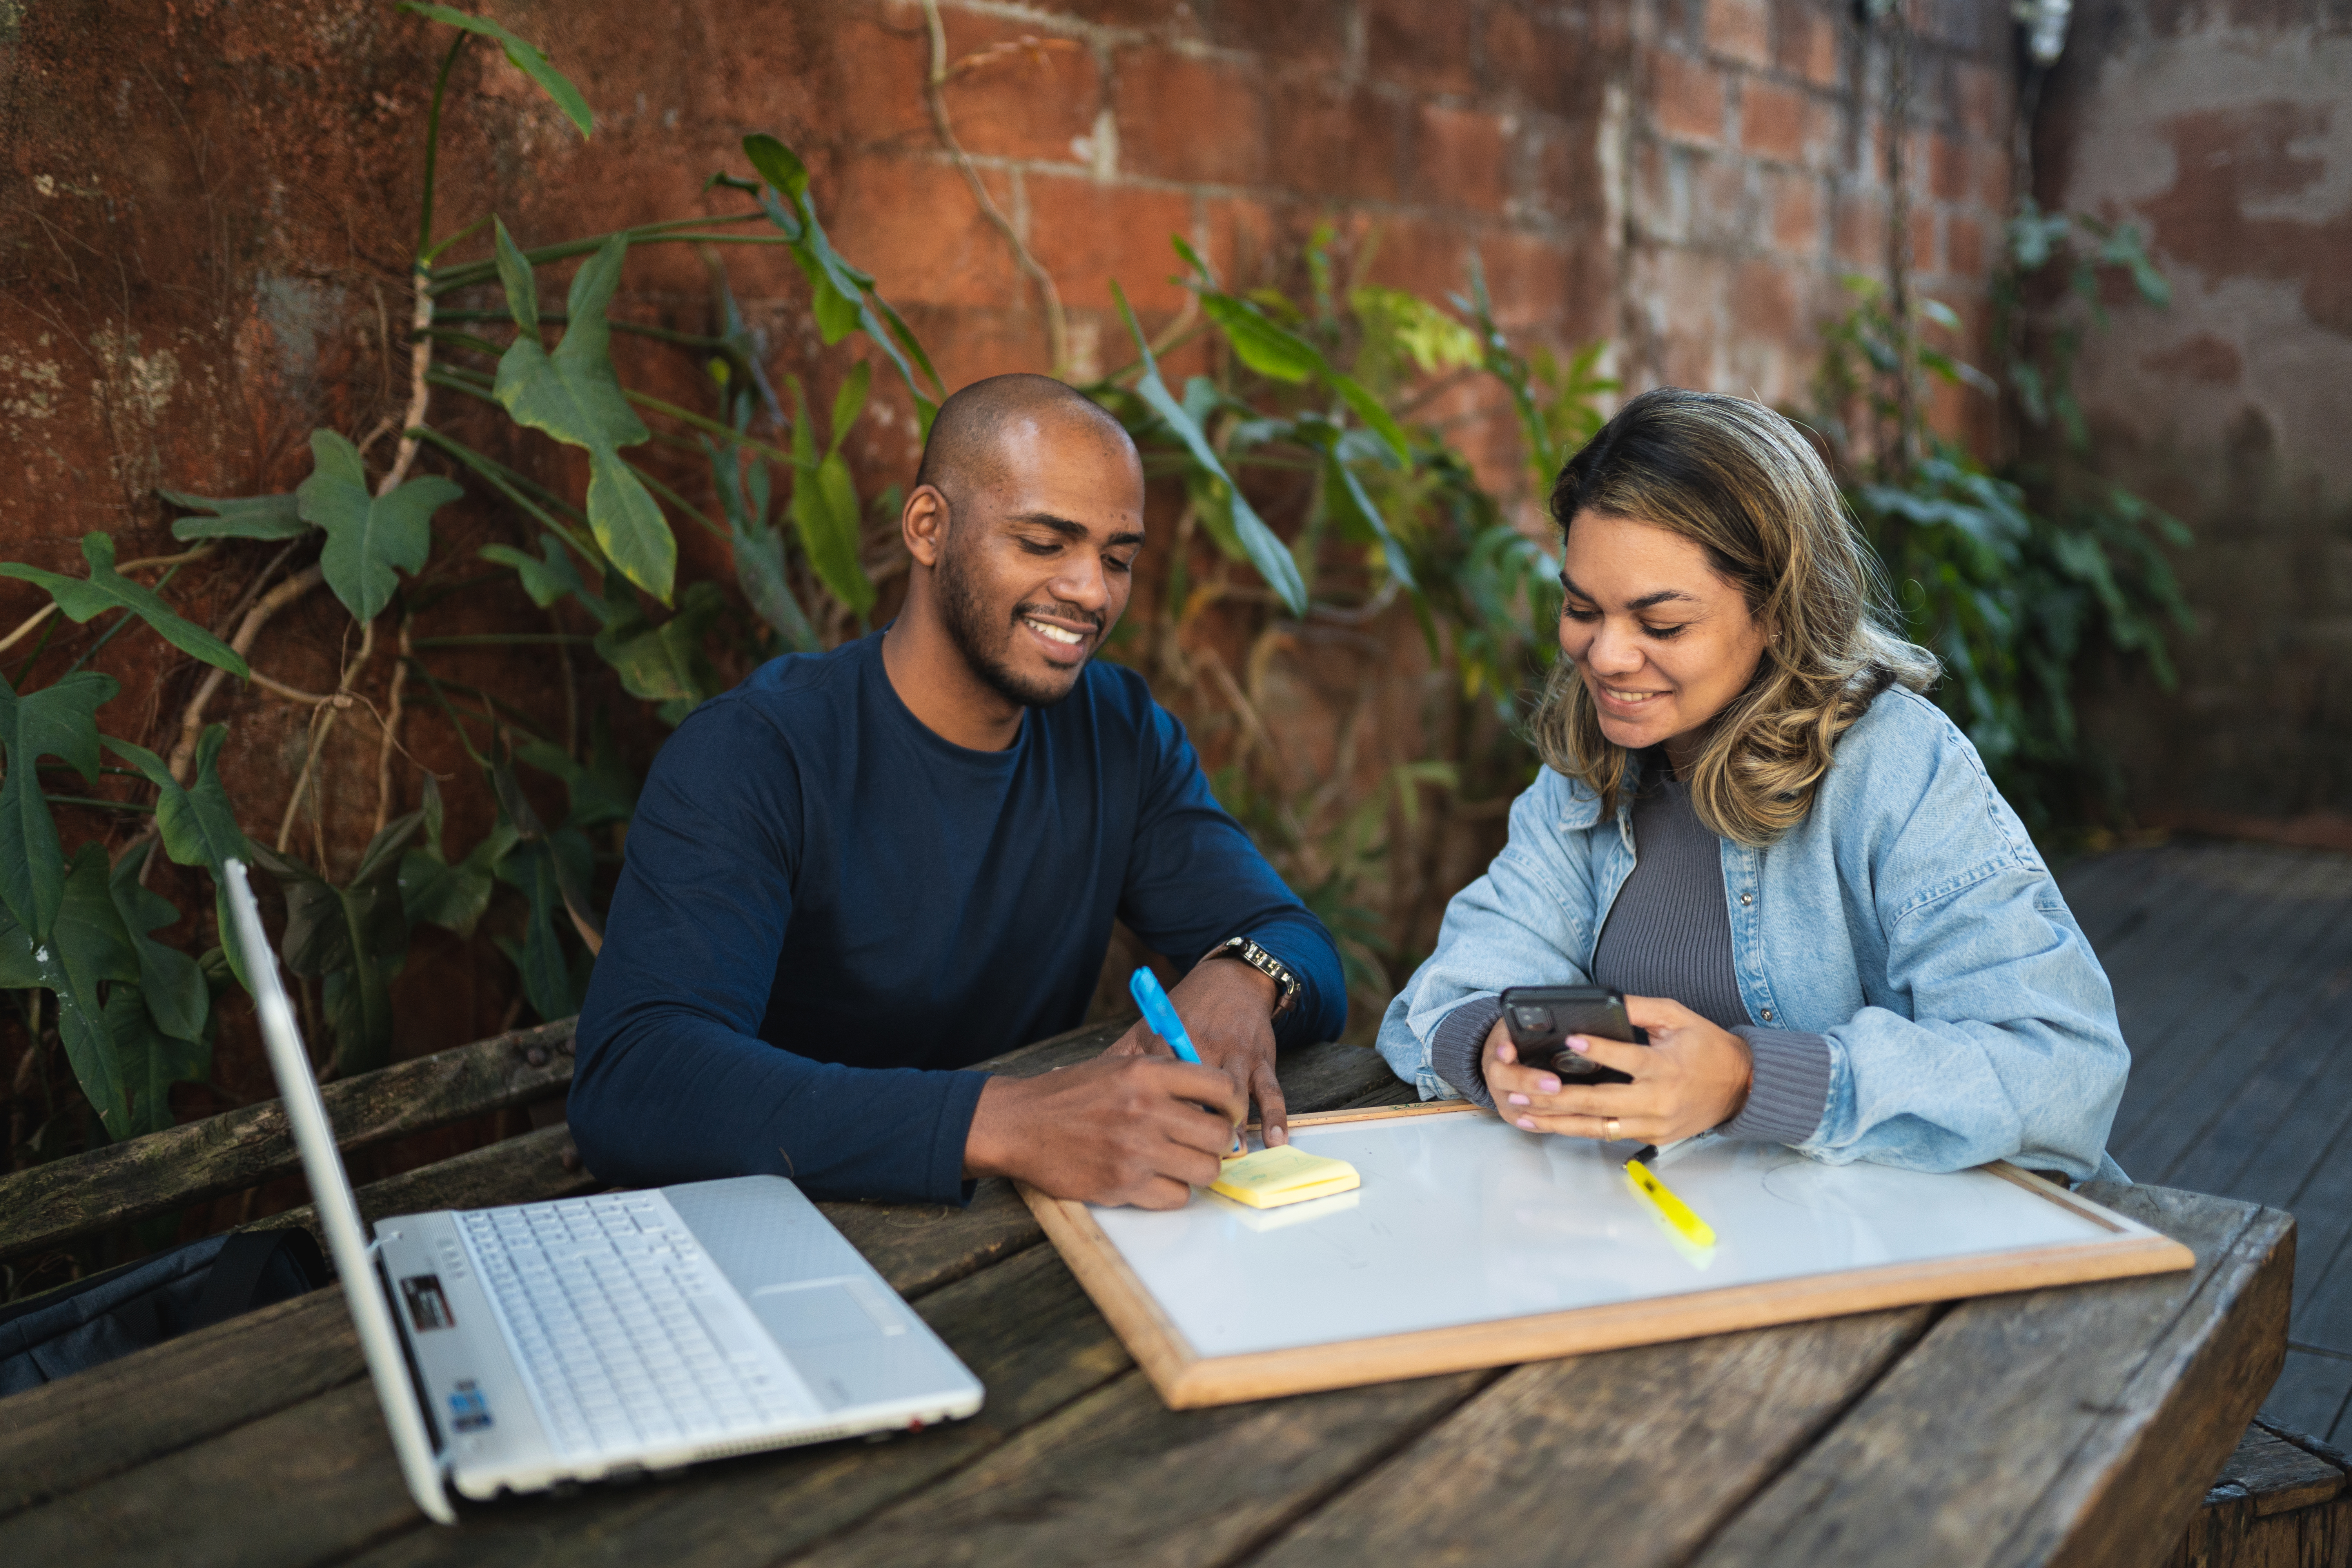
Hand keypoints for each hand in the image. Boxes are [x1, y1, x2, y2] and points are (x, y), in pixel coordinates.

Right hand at [963, 1054, 1246, 1207]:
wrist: (1020, 1124)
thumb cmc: (1071, 1094)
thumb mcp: (1119, 1065)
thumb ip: (1165, 1076)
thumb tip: (1214, 1096)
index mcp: (1147, 1073)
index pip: (1222, 1087)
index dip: (1235, 1104)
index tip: (1229, 1113)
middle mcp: (1146, 1110)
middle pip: (1221, 1135)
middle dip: (1222, 1141)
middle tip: (1208, 1142)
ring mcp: (1135, 1151)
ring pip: (1206, 1170)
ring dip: (1200, 1169)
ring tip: (1183, 1161)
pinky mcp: (1122, 1186)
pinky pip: (1177, 1197)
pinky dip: (1173, 1191)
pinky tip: (1157, 1178)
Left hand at [1103, 958, 1288, 1144]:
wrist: (1231, 981)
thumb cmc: (1184, 1012)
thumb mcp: (1145, 1028)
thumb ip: (1114, 1057)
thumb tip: (1064, 1076)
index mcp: (1168, 1042)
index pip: (1157, 1083)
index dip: (1152, 1116)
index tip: (1143, 1144)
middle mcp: (1203, 1046)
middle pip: (1197, 1092)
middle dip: (1193, 1126)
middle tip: (1189, 1158)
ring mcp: (1236, 1053)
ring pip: (1236, 1093)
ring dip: (1234, 1125)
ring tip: (1229, 1153)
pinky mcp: (1262, 1058)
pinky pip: (1272, 1090)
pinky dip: (1275, 1116)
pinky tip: (1276, 1140)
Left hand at [1481, 995, 1752, 1145]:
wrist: (1741, 1087)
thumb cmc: (1708, 1048)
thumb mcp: (1678, 1017)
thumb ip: (1641, 1008)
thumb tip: (1606, 999)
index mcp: (1665, 1067)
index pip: (1627, 1058)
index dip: (1598, 1049)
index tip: (1570, 1039)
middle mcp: (1658, 1100)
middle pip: (1600, 1102)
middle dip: (1557, 1098)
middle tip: (1523, 1089)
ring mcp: (1654, 1124)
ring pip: (1598, 1127)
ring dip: (1558, 1122)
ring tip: (1524, 1114)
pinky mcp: (1652, 1137)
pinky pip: (1610, 1134)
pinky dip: (1579, 1129)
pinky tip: (1552, 1123)